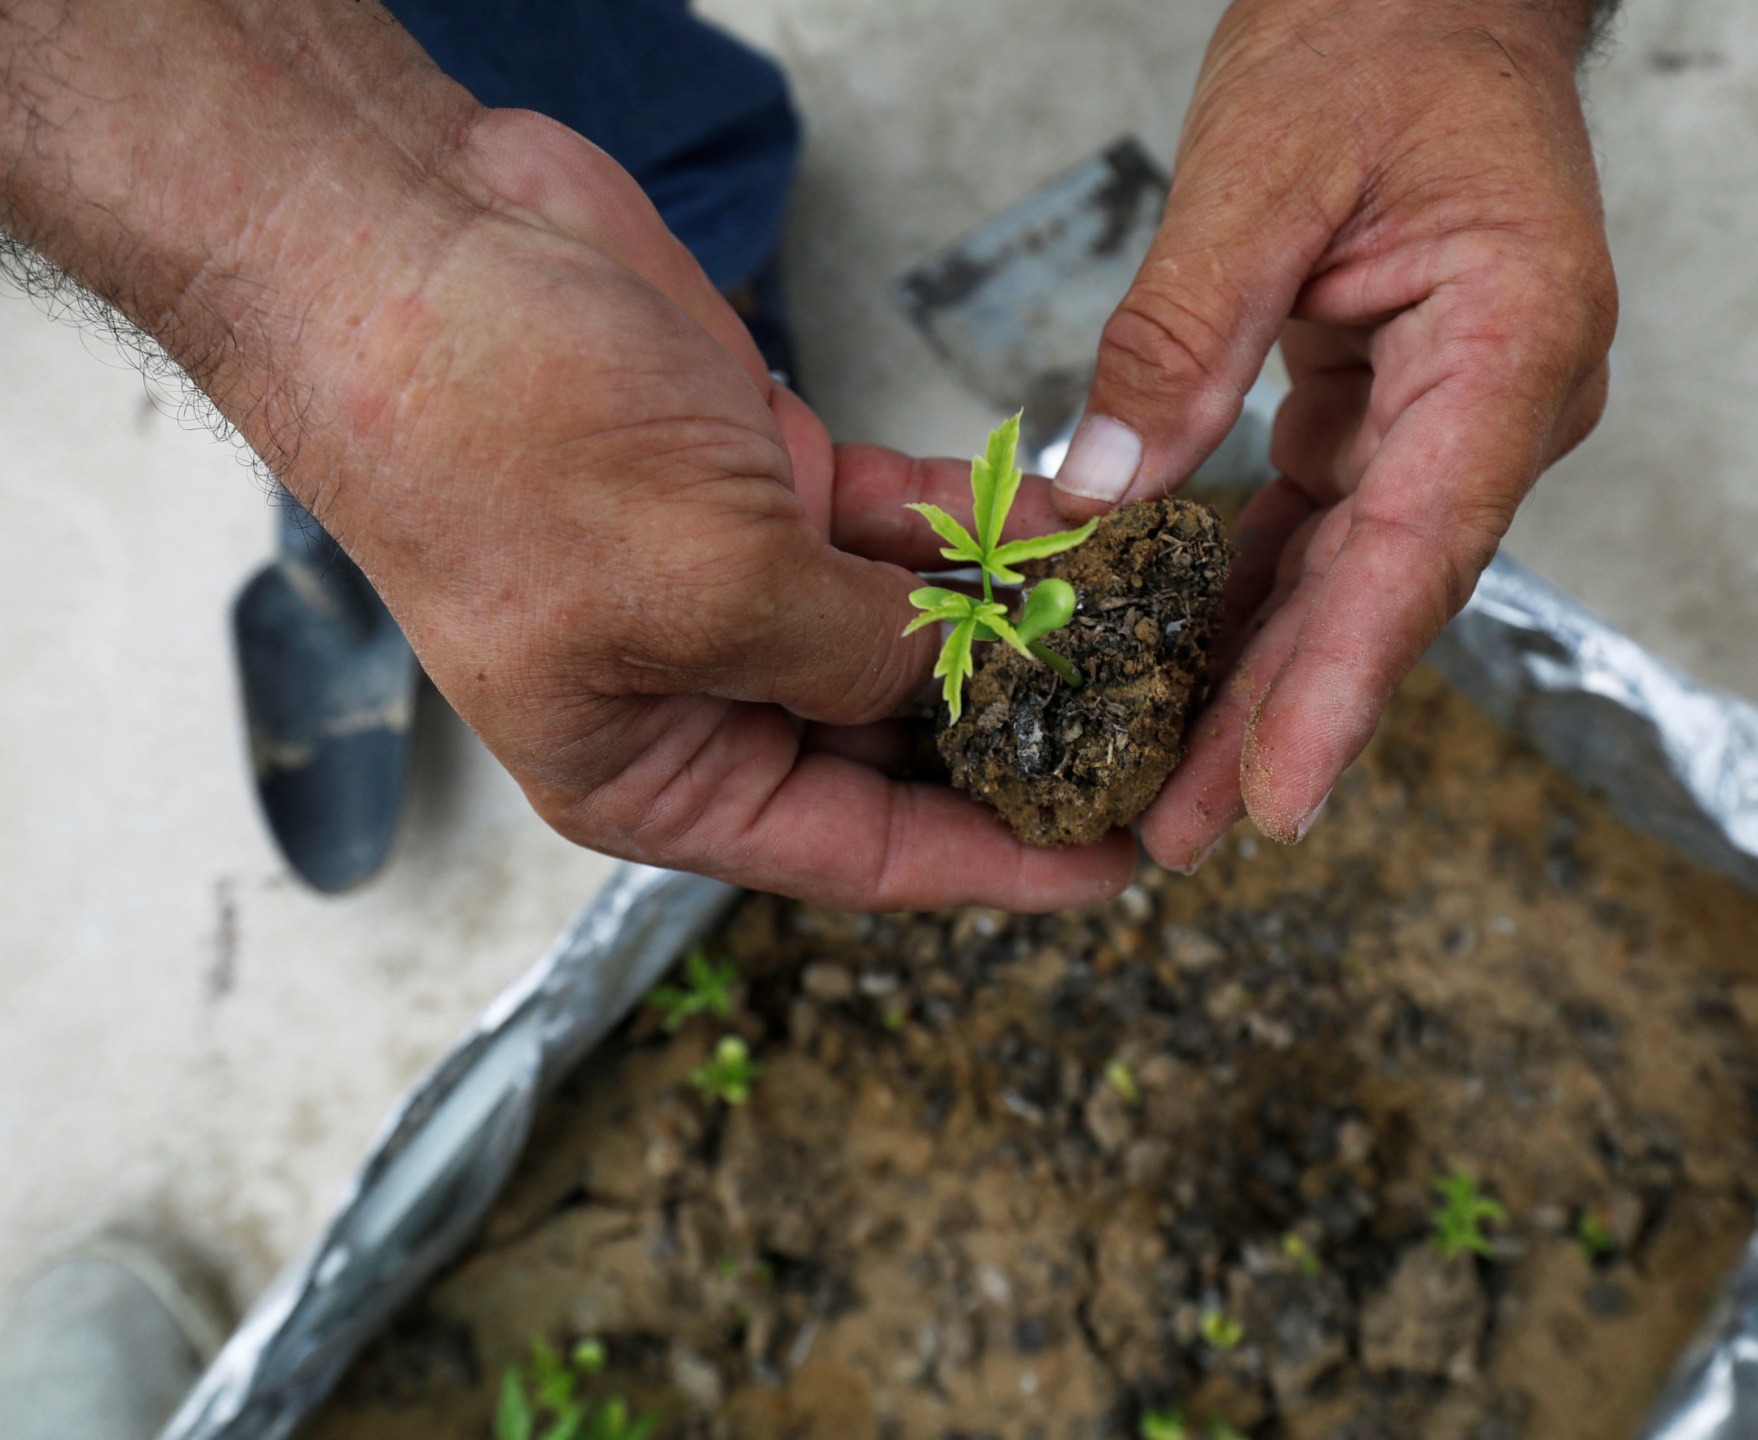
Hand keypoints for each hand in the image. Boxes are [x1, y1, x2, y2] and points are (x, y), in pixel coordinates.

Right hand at [339, 112, 1140, 907]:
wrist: (419, 243)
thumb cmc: (493, 443)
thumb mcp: (705, 590)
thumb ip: (855, 656)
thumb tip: (970, 679)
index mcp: (655, 775)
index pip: (856, 853)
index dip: (992, 864)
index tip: (1112, 865)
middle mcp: (702, 690)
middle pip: (898, 746)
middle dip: (1021, 731)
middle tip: (1152, 728)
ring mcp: (740, 578)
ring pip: (914, 624)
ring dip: (1018, 616)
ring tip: (1141, 621)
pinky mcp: (768, 477)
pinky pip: (904, 523)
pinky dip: (981, 521)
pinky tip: (1074, 521)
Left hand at [1049, 0, 1617, 868]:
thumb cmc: (1374, 46)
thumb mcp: (1258, 174)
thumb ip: (1182, 336)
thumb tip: (1104, 491)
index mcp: (1508, 346)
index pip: (1417, 548)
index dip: (1342, 684)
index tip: (1279, 796)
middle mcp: (1494, 407)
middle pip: (1379, 598)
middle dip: (1281, 721)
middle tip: (1182, 831)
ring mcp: (1445, 420)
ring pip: (1347, 584)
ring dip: (1261, 687)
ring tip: (1170, 792)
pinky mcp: (1386, 417)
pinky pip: (1317, 534)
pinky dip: (1250, 605)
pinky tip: (1182, 673)